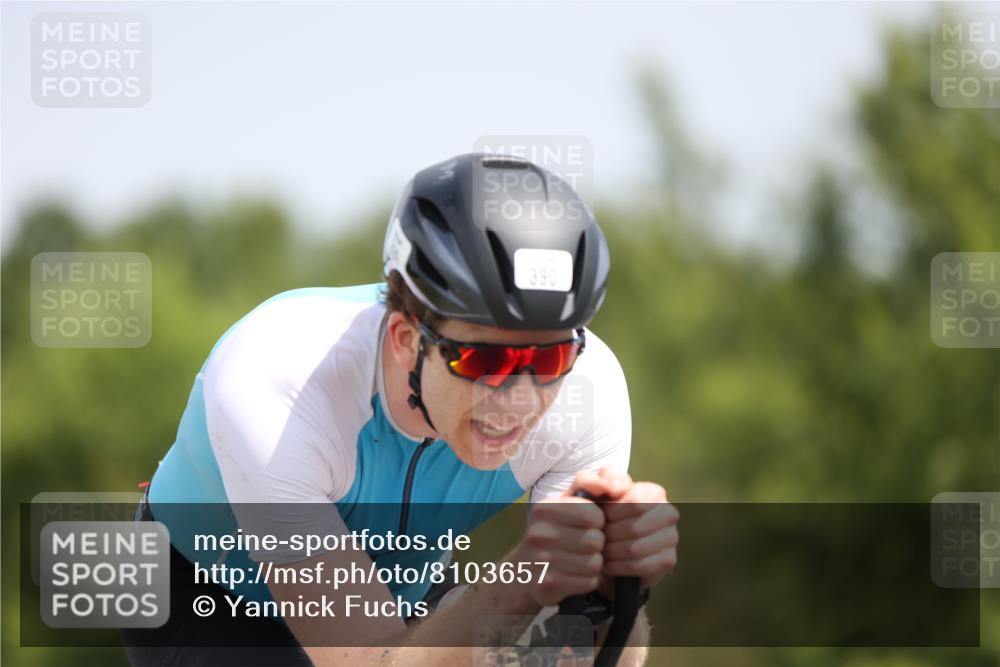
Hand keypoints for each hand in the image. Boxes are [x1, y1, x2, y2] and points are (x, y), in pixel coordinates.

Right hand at [512, 494, 606, 606]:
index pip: (593, 514)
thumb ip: (592, 484)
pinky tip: (576, 575)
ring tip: (581, 560)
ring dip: (594, 564)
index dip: (598, 522)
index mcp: (545, 509)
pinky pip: (588, 582)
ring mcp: (541, 560)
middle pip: (596, 540)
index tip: (587, 525)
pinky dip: (588, 580)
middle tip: (584, 545)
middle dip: (597, 544)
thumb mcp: (569, 502)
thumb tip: (617, 484)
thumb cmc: (556, 531)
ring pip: (594, 563)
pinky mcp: (547, 584)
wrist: (525, 569)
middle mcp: (539, 533)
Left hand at [594, 469, 678, 588]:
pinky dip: (619, 567)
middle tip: (596, 538)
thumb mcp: (595, 492)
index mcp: (654, 491)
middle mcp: (668, 512)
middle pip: (634, 528)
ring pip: (636, 549)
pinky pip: (640, 566)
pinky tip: (609, 564)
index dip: (611, 513)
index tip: (598, 517)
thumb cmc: (601, 513)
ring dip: (612, 553)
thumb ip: (599, 479)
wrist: (607, 546)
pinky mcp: (668, 560)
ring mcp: (671, 537)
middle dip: (609, 535)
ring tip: (600, 551)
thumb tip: (614, 487)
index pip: (634, 502)